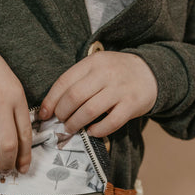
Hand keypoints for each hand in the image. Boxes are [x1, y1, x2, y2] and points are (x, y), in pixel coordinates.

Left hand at [37, 51, 157, 136]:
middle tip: (60, 121)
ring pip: (90, 111)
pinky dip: (98, 130)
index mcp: (92, 63)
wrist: (151, 72)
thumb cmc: (116, 74)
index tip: (44, 114)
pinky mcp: (132, 104)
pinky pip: (111, 122)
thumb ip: (77, 82)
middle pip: (74, 97)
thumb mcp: (96, 68)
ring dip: (76, 123)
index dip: (50, 101)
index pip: (64, 82)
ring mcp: (120, 89)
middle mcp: (106, 73)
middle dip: (62, 113)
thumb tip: (50, 107)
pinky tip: (92, 131)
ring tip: (71, 128)